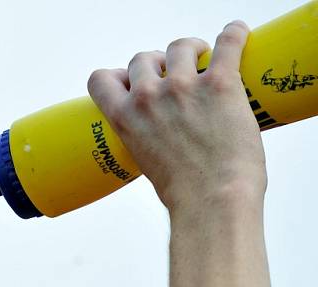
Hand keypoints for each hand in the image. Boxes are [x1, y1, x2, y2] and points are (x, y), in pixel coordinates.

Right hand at [87, 21, 265, 213]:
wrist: (211, 200)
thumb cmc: (182, 192)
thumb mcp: (145, 161)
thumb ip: (147, 138)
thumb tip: (166, 136)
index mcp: (124, 117)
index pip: (101, 79)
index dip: (117, 75)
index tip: (131, 81)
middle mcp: (148, 96)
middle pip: (143, 58)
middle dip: (156, 63)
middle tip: (174, 73)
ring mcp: (183, 87)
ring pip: (180, 47)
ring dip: (191, 49)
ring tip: (204, 57)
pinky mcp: (220, 83)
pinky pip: (228, 43)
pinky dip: (234, 35)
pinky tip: (238, 32)